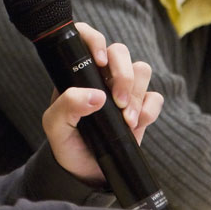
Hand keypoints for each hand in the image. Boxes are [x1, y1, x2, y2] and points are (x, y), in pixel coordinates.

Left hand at [42, 22, 163, 182]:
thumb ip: (67, 106)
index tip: (98, 61)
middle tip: (117, 101)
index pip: (86, 38)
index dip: (95, 39)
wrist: (84, 171)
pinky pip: (155, 96)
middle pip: (121, 51)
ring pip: (141, 70)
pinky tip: (135, 124)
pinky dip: (149, 109)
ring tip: (126, 119)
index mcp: (78, 72)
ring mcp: (123, 91)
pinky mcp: (141, 108)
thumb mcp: (55, 125)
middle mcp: (101, 76)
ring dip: (136, 94)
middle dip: (123, 74)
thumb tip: (96, 96)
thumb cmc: (65, 142)